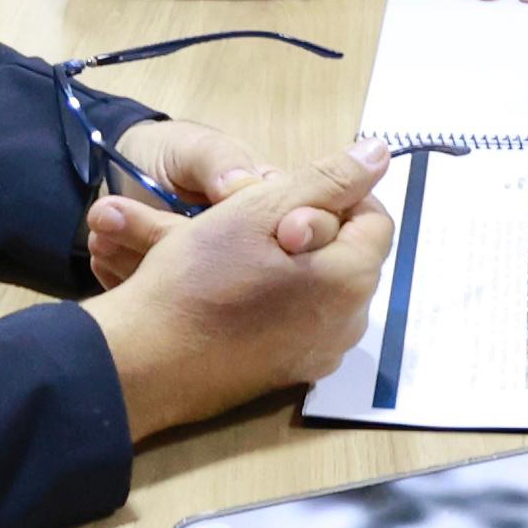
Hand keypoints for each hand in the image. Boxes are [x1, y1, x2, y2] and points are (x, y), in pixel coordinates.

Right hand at [82, 141, 397, 438]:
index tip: (289, 194)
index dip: (337, 195)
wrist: (148, 359)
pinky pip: (306, 321)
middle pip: (351, 255)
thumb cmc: (199, 277)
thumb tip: (379, 153)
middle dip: (316, 230)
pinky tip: (242, 290)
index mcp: (352, 279)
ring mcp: (322, 354)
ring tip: (247, 253)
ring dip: (299, 263)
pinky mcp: (294, 373)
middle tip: (260, 222)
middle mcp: (350, 324)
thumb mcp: (261, 209)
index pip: (375, 218)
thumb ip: (329, 178)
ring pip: (327, 288)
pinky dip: (286, 298)